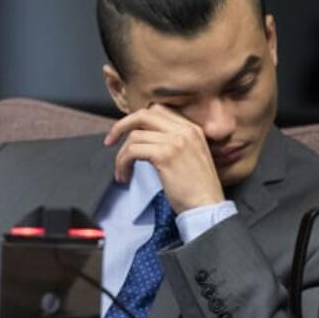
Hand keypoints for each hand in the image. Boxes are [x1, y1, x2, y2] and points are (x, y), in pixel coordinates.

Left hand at [104, 104, 224, 213]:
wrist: (208, 207)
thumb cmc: (197, 188)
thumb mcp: (190, 156)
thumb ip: (172, 142)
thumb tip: (143, 138)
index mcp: (192, 128)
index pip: (158, 110)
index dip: (137, 120)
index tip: (125, 133)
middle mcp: (185, 130)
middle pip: (144, 115)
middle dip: (121, 126)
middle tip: (110, 141)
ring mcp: (176, 141)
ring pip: (134, 136)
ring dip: (121, 155)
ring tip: (121, 171)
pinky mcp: (165, 155)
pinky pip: (133, 151)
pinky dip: (123, 162)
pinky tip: (124, 175)